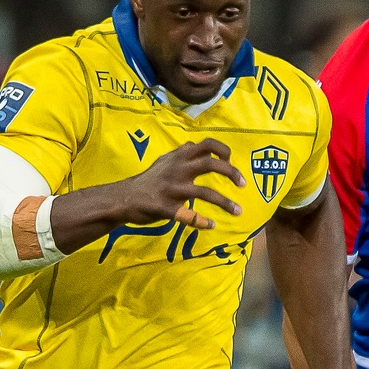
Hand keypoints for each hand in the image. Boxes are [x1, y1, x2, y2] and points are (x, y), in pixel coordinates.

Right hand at [114, 138, 244, 230]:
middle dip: (232, 173)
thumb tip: (194, 146)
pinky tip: (210, 225)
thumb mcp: (164, 161)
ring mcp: (173, 189)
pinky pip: (189, 216)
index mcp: (179, 156)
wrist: (124, 198)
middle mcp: (178, 169)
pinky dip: (202, 221)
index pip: (207, 144)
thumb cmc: (147, 180)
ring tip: (238, 211)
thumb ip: (180, 154)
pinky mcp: (167, 207)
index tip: (230, 159)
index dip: (223, 150)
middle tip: (243, 184)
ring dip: (225, 203)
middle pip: (212, 164)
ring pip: (206, 193)